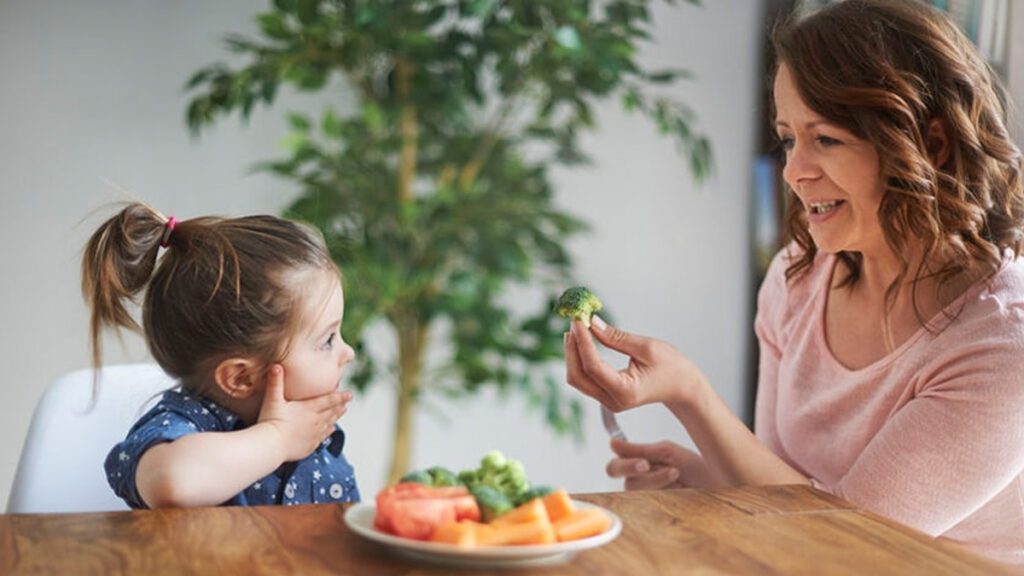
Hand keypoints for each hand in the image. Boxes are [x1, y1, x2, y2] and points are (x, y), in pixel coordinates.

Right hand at [257, 364, 351, 461]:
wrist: (270, 446)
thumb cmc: (271, 421)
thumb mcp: (273, 399)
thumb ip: (275, 382)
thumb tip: (276, 365)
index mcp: (309, 408)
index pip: (329, 400)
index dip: (340, 397)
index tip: (350, 394)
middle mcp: (315, 421)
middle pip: (331, 411)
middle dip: (340, 405)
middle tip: (347, 401)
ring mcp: (313, 434)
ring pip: (329, 423)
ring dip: (336, 417)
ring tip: (342, 411)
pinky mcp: (309, 446)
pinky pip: (323, 437)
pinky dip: (328, 431)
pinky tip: (331, 430)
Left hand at [564, 316, 706, 411]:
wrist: (682, 387)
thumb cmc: (671, 367)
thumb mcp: (646, 347)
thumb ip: (616, 337)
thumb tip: (592, 323)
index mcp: (625, 391)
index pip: (592, 366)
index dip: (581, 341)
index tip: (578, 320)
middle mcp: (613, 400)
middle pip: (577, 376)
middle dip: (572, 348)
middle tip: (574, 322)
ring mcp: (608, 401)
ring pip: (578, 379)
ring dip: (573, 353)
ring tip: (577, 329)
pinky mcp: (606, 395)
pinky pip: (585, 378)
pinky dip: (580, 359)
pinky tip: (582, 341)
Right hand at [607, 438, 720, 489]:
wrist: (716, 485)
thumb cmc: (695, 468)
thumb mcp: (667, 452)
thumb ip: (639, 448)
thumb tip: (613, 442)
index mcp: (639, 462)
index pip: (615, 463)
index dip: (623, 462)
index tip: (642, 461)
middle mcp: (638, 479)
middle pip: (617, 475)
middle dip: (631, 468)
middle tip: (647, 466)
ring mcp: (645, 494)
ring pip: (632, 487)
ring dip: (655, 479)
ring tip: (675, 474)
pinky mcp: (654, 506)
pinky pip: (646, 499)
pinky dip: (662, 490)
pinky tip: (676, 486)